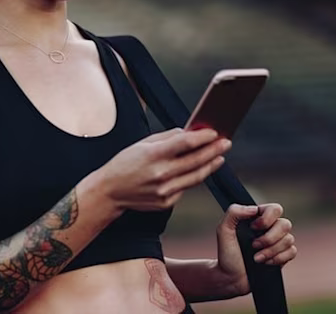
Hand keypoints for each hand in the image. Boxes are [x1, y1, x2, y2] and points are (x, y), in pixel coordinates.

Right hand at [94, 128, 229, 212]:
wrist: (110, 191)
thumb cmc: (124, 164)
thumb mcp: (141, 144)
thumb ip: (166, 138)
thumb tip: (189, 133)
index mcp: (152, 155)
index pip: (185, 143)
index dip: (203, 137)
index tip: (214, 132)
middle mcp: (160, 174)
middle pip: (195, 160)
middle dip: (214, 150)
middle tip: (225, 143)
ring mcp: (164, 191)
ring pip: (196, 177)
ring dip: (210, 165)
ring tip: (219, 156)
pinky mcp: (166, 202)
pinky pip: (185, 187)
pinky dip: (193, 177)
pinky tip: (198, 170)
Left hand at [214, 203, 296, 295]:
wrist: (232, 278)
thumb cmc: (227, 254)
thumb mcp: (224, 230)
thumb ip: (234, 212)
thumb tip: (254, 209)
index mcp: (257, 218)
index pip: (274, 209)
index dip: (267, 218)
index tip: (253, 227)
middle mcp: (270, 228)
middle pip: (285, 224)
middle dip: (269, 238)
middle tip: (253, 246)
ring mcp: (278, 242)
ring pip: (289, 239)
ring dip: (271, 251)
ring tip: (256, 258)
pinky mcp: (283, 255)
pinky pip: (292, 252)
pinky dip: (278, 258)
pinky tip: (265, 263)